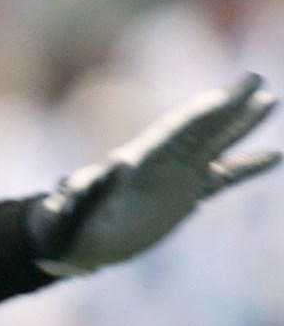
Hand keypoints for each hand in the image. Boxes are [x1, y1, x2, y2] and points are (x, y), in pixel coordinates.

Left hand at [33, 74, 278, 276]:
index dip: (200, 115)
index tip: (226, 97)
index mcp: (136, 164)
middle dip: (228, 106)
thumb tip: (114, 164)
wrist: (69, 246)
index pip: (174, 134)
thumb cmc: (63, 231)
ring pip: (216, 145)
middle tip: (256, 79)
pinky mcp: (184, 197)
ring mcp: (175, 178)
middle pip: (201, 129)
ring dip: (241, 124)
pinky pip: (222, 178)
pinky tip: (274, 156)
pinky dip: (246, 168)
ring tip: (269, 100)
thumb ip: (89, 194)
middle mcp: (160, 164)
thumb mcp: (70, 215)